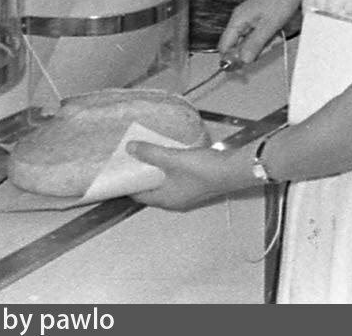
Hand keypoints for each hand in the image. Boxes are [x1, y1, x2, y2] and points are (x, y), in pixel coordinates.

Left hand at [125, 140, 253, 210]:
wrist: (231, 170)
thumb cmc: (201, 169)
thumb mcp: (171, 158)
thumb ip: (150, 153)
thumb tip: (129, 149)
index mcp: (165, 199)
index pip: (138, 195)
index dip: (128, 185)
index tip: (120, 171)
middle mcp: (174, 201)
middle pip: (151, 191)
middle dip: (142, 178)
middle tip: (133, 161)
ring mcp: (187, 195)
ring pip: (164, 186)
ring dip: (156, 174)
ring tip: (149, 157)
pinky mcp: (197, 187)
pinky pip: (176, 181)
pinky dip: (169, 172)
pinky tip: (171, 158)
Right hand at [220, 0, 303, 63]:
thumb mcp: (269, 26)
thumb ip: (255, 44)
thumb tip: (243, 60)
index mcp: (238, 18)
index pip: (224, 45)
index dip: (230, 58)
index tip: (242, 66)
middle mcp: (242, 18)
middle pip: (238, 45)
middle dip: (253, 51)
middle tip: (267, 46)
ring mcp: (252, 19)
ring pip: (251, 42)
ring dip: (264, 44)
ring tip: (276, 36)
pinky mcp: (262, 20)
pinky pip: (260, 36)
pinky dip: (269, 39)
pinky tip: (278, 33)